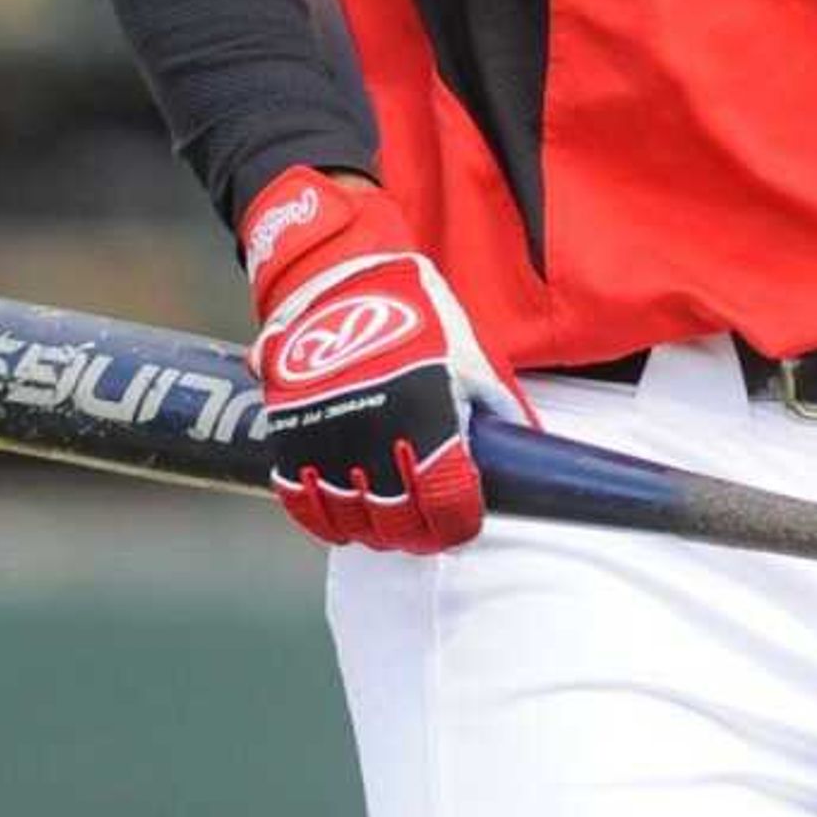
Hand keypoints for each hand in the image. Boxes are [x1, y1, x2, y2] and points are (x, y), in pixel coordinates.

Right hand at [239, 166, 529, 553]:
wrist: (344, 282)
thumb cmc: (418, 317)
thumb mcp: (472, 356)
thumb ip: (497, 406)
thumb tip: (525, 443)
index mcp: (429, 414)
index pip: (447, 498)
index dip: (458, 525)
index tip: (462, 527)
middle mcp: (376, 433)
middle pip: (397, 518)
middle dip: (418, 534)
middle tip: (428, 532)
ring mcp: (328, 436)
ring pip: (349, 516)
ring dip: (373, 532)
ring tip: (390, 528)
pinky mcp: (290, 433)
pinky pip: (300, 498)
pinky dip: (323, 518)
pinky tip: (344, 518)